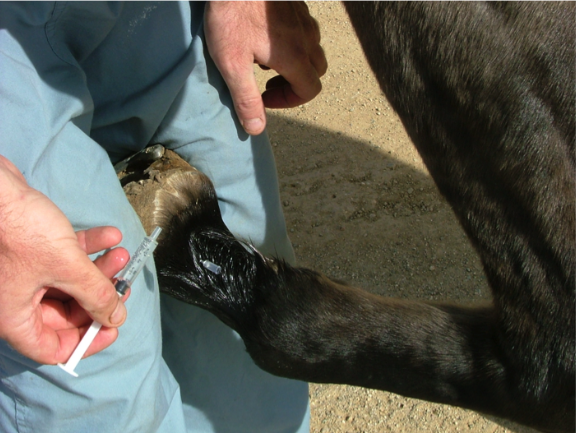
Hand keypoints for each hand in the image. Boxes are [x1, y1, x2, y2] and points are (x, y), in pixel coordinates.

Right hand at [0, 155, 128, 363]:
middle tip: (123, 283)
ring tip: (122, 254)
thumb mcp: (67, 267)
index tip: (113, 326)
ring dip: (98, 269)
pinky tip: (110, 234)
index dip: (86, 342)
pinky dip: (86, 248)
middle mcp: (17, 300)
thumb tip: (116, 318)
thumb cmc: (20, 230)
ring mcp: (23, 275)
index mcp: (15, 317)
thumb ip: (95, 295)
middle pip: (67, 313)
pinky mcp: (30, 251)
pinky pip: (63, 258)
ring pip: (69, 282)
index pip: (53, 348)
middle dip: (99, 296)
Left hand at [205, 1, 326, 134]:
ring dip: (295, 62)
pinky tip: (266, 34)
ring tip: (265, 58)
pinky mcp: (296, 4)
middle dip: (294, 84)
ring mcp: (303, 19)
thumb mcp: (232, 63)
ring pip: (313, 49)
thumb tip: (256, 129)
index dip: (289, 101)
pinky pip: (305, 29)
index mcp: (294, 57)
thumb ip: (246, 99)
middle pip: (316, 71)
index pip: (310, 90)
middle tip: (266, 82)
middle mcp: (305, 38)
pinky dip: (293, 41)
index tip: (264, 97)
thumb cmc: (231, 15)